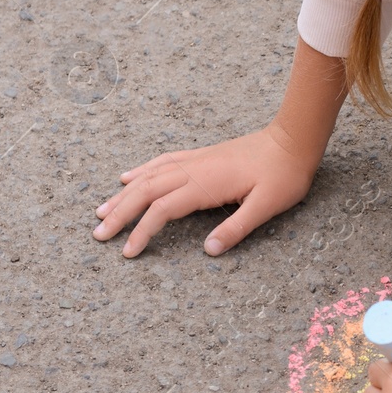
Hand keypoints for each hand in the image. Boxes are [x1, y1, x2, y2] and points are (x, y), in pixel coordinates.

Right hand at [93, 123, 320, 256]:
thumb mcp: (267, 206)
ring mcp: (196, 160)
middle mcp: (193, 170)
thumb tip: (209, 250)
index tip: (127, 252)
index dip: (141, 231)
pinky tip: (128, 177)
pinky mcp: (201, 155)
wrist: (293, 141)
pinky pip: (163, 162)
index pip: (162, 210)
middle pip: (145, 192)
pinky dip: (142, 171)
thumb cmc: (283, 175)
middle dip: (119, 213)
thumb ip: (237, 228)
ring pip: (149, 176)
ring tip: (101, 209)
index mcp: (205, 185)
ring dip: (124, 193)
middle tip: (98, 233)